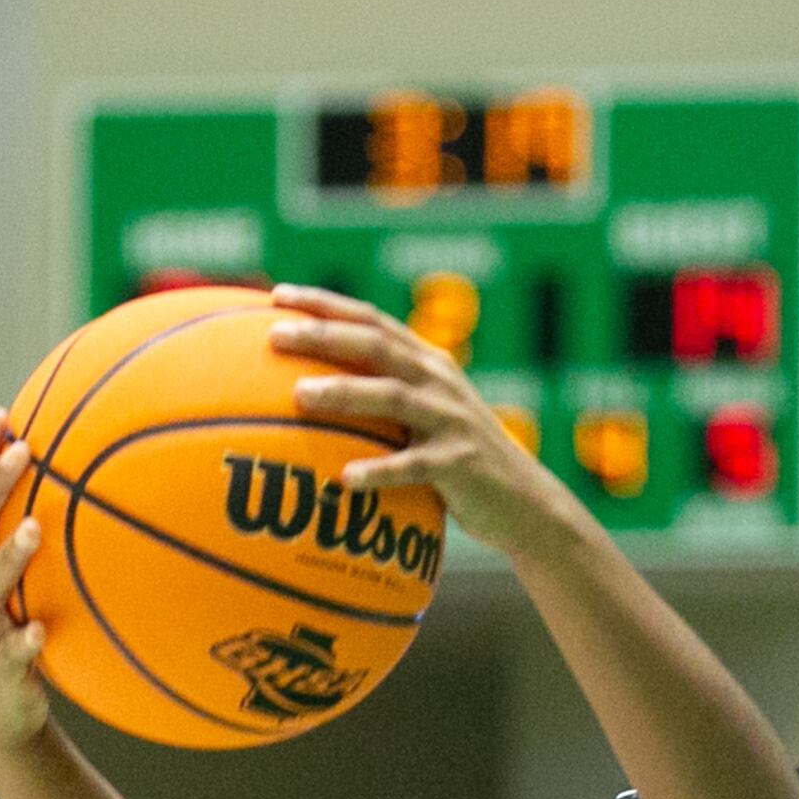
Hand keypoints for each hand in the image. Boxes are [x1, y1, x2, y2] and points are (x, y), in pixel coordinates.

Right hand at [0, 414, 52, 760]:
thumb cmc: (2, 633)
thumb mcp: (0, 583)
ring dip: (10, 558)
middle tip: (22, 452)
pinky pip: (12, 652)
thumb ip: (15, 535)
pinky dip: (24, 640)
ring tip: (35, 530)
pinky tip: (40, 629)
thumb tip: (62, 477)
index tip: (1, 417)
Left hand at [269, 284, 581, 561]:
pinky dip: (380, 470)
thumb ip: (380, 399)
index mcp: (425, 363)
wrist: (524, 501)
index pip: (370, 321)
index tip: (276, 296)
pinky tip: (345, 479)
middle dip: (325, 335)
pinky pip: (414, 466)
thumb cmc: (455, 462)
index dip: (325, 304)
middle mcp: (438, 381)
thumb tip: (301, 397)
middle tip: (274, 334)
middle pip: (377, 346)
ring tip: (300, 395)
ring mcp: (451, 420)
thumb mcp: (423, 418)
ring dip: (346, 392)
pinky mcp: (460, 464)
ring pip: (393, 397)